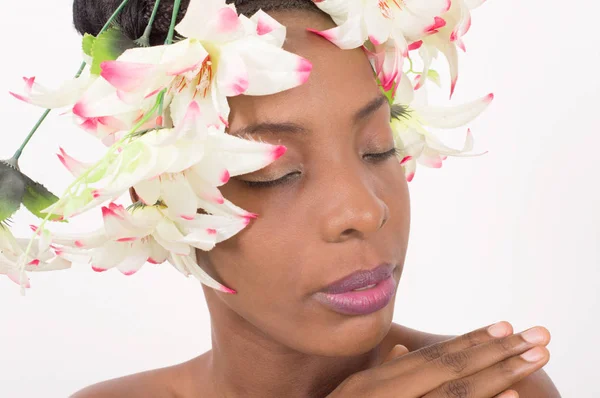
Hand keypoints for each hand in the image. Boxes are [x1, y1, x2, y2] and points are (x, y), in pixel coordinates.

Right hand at [327, 321, 549, 397]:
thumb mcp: (351, 395)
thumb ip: (380, 373)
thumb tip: (404, 349)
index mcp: (372, 383)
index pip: (431, 358)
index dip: (470, 341)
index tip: (505, 327)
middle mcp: (384, 395)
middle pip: (449, 370)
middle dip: (496, 351)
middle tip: (538, 336)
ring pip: (454, 394)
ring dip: (497, 375)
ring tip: (533, 359)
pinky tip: (509, 397)